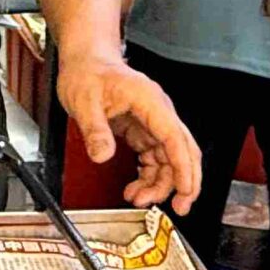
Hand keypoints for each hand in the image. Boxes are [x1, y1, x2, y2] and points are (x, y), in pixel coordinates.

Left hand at [56, 52, 202, 214]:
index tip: (185, 190)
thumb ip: (95, 129)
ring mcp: (153, 122)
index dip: (183, 167)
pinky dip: (149, 177)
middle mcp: (157, 112)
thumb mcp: (83, 100)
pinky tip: (136, 189)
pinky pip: (155, 158)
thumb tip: (102, 155)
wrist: (85, 61)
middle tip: (179, 208)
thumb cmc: (88, 72)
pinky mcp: (144, 130)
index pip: (175, 138)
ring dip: (160, 183)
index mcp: (149, 101)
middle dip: (185, 181)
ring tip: (139, 200)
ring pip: (169, 159)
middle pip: (183, 151)